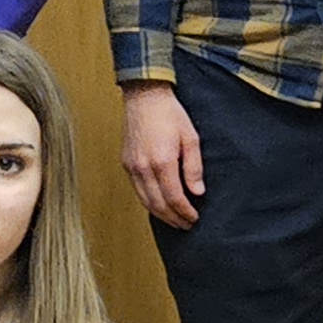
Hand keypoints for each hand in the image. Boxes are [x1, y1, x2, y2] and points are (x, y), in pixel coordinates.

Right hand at [120, 83, 203, 227]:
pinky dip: (148, 202)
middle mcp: (143, 167)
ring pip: (145, 201)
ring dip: (160, 214)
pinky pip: (137, 190)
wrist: (145, 96)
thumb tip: (197, 192)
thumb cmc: (169, 113)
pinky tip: (159, 205)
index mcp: (162, 161)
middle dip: (173, 218)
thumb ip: (194, 167)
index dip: (185, 212)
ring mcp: (132, 166)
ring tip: (174, 220)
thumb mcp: (191, 138)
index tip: (194, 218)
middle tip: (186, 225)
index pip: (174, 198)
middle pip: (158, 205)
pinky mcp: (126, 163)